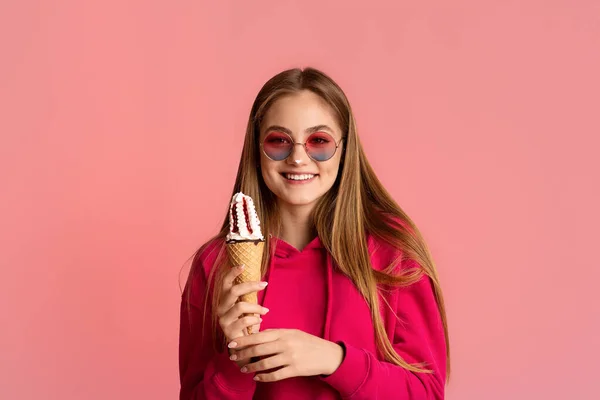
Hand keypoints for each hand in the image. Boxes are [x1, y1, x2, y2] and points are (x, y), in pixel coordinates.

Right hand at [216, 265, 269, 366]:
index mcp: (224, 300)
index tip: (243, 265)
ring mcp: (223, 320)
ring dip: (256, 307)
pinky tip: (260, 321)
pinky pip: (243, 321)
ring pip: (240, 306)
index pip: (224, 283)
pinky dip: (254, 319)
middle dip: (250, 286)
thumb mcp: (247, 307)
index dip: (232, 273)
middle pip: (233, 291)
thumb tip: (259, 280)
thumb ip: (248, 295)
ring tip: (266, 311)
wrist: (243, 347)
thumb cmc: (246, 324)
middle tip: (264, 284)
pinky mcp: (228, 332)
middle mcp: (220, 309)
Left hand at [228, 329, 343, 381]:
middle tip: (233, 357)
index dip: (243, 340)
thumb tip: (259, 334)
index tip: (232, 343)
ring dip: (251, 367)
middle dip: (243, 354)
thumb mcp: (293, 333)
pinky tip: (257, 377)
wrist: (328, 355)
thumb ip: (276, 333)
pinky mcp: (295, 370)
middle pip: (258, 350)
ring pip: (264, 363)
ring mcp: (290, 357)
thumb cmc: (309, 343)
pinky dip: (264, 377)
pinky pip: (275, 374)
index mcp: (284, 333)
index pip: (258, 336)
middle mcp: (285, 344)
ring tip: (243, 369)